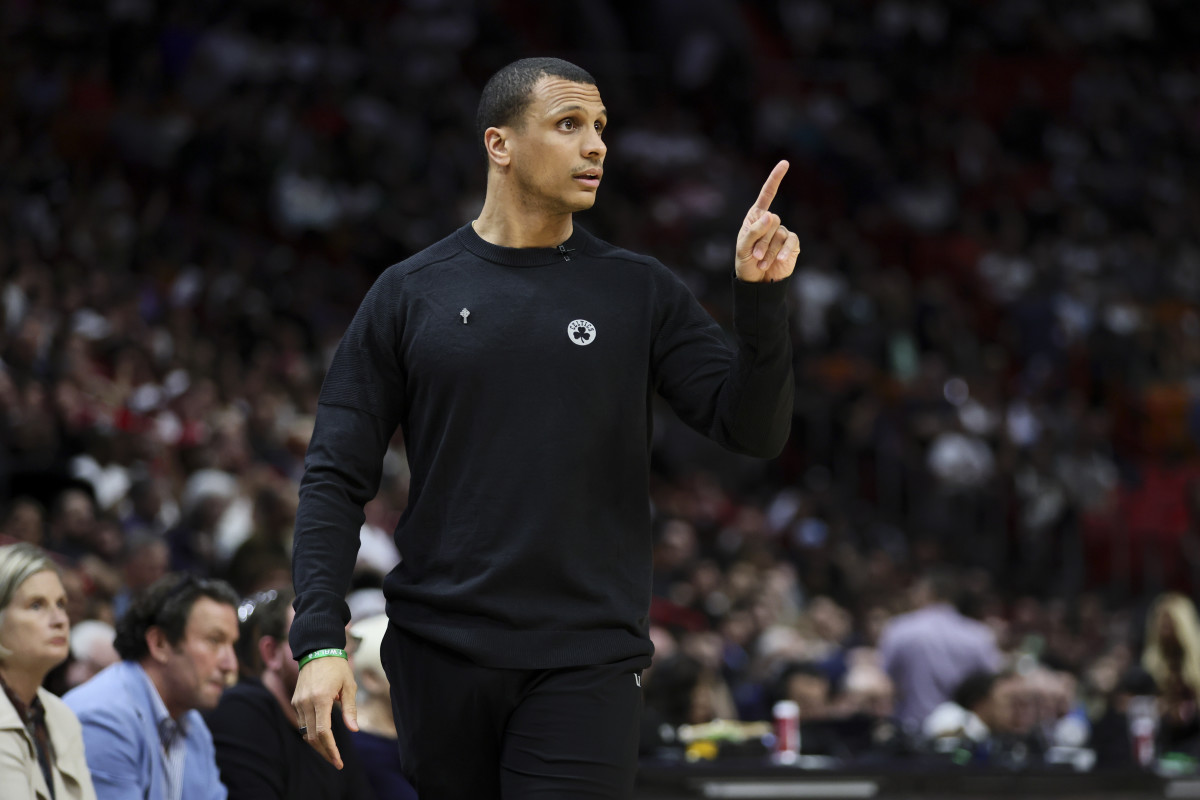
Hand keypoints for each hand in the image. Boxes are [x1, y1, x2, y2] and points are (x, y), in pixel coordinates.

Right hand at [292, 655, 358, 768]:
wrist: (317, 650)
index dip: (330, 749)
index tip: (338, 761)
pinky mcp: (295, 701)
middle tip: (336, 762)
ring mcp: (298, 702)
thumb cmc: (337, 668)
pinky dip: (311, 733)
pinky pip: (302, 723)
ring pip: (305, 732)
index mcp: (320, 698)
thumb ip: (350, 709)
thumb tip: (354, 730)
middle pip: (312, 737)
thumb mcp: (349, 686)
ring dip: (317, 745)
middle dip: (324, 752)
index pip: (323, 732)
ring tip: (331, 753)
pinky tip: (322, 738)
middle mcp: (306, 702)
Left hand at [734, 160, 800, 282]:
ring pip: (780, 233)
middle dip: (762, 240)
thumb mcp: (744, 247)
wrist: (756, 283)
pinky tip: (780, 261)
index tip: (785, 163)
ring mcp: (782, 233)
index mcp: (756, 217)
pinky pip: (791, 241)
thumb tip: (771, 214)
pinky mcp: (792, 245)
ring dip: (770, 250)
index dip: (775, 179)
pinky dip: (784, 251)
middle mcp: (770, 222)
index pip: (767, 194)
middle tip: (756, 256)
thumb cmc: (746, 262)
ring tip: (762, 263)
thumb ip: (754, 230)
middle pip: (772, 220)